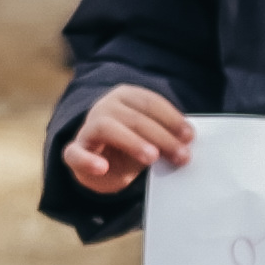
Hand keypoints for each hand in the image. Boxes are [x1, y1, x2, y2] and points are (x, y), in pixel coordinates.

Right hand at [63, 85, 199, 192]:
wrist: (101, 163)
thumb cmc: (132, 145)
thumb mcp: (152, 139)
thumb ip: (166, 138)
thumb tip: (188, 143)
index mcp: (126, 97)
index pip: (150, 102)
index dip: (171, 118)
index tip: (189, 136)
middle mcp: (105, 107)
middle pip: (134, 117)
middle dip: (161, 136)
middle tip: (181, 155)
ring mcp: (88, 128)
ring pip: (107, 127)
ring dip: (133, 142)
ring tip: (152, 158)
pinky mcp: (74, 152)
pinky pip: (75, 154)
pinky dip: (88, 160)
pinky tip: (102, 168)